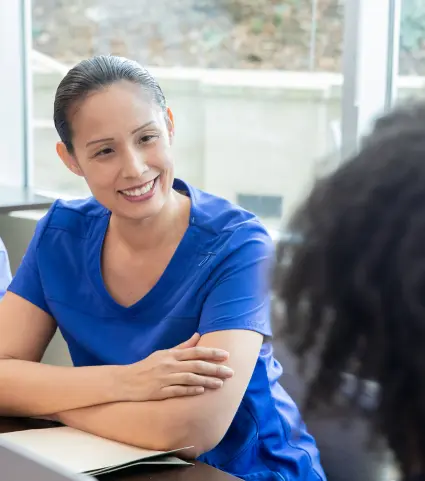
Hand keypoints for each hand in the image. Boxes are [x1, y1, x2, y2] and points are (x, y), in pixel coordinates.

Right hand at [116, 333, 233, 401]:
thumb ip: (182, 346)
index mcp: (171, 355)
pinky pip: (178, 391)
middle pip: (196, 365)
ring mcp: (165, 378)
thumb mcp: (164, 353)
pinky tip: (202, 391)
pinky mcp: (160, 392)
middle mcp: (169, 365)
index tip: (226, 355)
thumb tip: (198, 335)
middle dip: (215, 368)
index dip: (212, 353)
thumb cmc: (147, 366)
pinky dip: (191, 390)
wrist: (126, 381)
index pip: (195, 351)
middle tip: (231, 372)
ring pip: (190, 379)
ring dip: (207, 381)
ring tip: (220, 384)